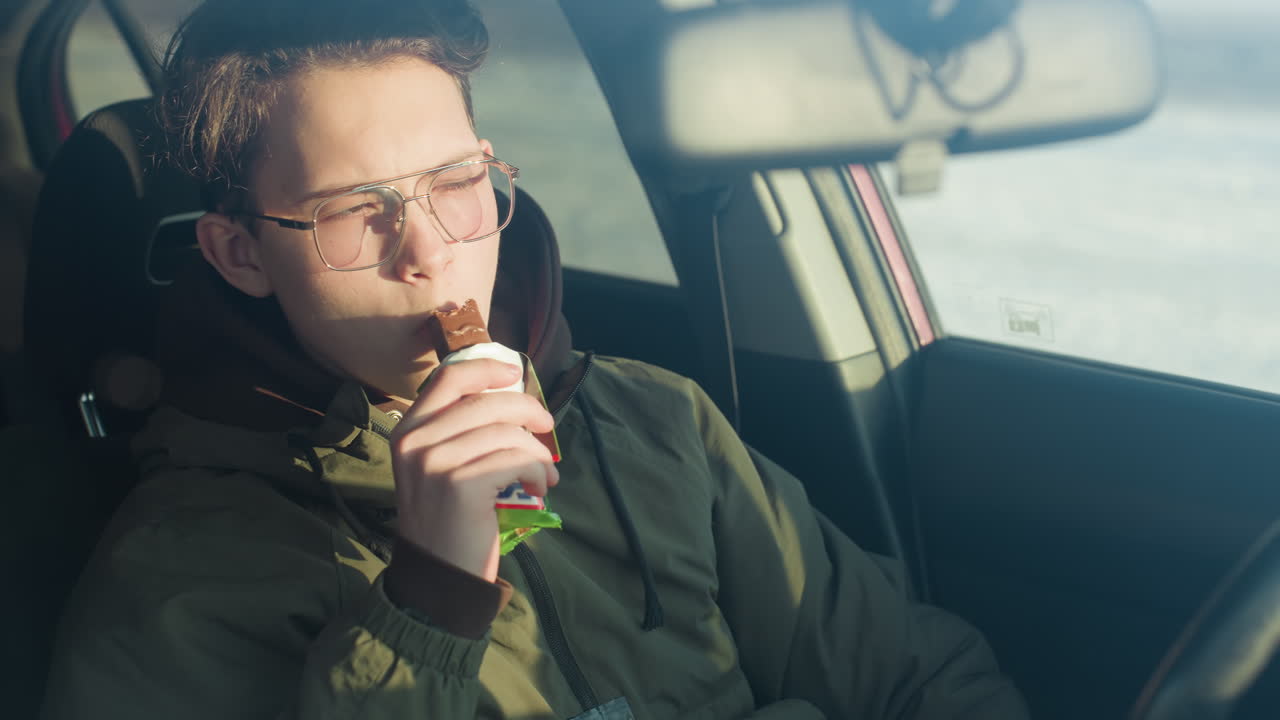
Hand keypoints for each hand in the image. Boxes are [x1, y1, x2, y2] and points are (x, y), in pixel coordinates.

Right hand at [389, 358, 557, 581]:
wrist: (438, 577)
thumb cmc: (449, 521)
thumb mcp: (439, 468)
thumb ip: (460, 432)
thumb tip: (512, 399)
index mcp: (408, 430)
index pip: (449, 377)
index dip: (486, 368)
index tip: (514, 374)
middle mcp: (415, 441)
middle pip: (487, 401)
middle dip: (528, 410)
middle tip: (547, 428)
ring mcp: (434, 462)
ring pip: (506, 431)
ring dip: (536, 451)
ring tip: (544, 474)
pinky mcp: (459, 484)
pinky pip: (516, 458)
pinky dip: (536, 471)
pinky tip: (538, 488)